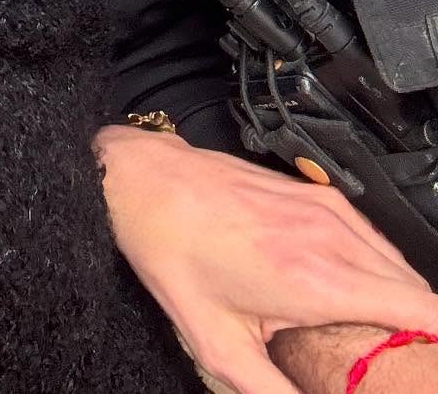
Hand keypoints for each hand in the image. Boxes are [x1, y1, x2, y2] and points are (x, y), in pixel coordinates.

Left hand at [97, 125, 437, 393]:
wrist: (146, 182)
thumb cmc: (175, 256)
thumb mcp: (218, 345)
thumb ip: (273, 391)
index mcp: (318, 279)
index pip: (421, 310)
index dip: (435, 342)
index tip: (427, 367)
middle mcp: (332, 237)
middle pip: (417, 288)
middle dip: (422, 330)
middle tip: (402, 360)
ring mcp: (327, 209)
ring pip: (399, 261)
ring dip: (404, 300)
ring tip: (387, 338)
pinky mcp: (316, 195)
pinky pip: (373, 237)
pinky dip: (381, 269)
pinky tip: (361, 294)